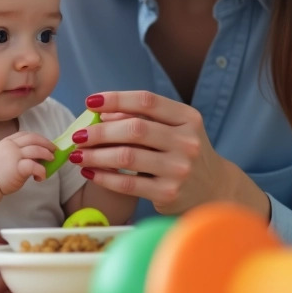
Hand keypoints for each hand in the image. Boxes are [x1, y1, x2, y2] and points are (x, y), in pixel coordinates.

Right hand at [0, 131, 54, 193]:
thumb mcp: (5, 156)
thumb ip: (17, 152)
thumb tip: (37, 156)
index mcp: (8, 141)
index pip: (26, 134)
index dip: (39, 138)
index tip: (46, 143)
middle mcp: (11, 145)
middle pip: (34, 139)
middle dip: (46, 143)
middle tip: (53, 150)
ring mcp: (14, 155)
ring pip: (37, 150)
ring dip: (47, 154)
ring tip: (51, 160)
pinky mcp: (18, 167)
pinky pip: (35, 166)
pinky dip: (42, 171)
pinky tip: (41, 177)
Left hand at [70, 92, 269, 217]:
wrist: (213, 189)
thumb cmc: (182, 153)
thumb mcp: (173, 130)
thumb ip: (142, 118)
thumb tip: (102, 114)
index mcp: (188, 118)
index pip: (147, 101)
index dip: (116, 99)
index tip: (90, 102)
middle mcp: (187, 142)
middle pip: (134, 129)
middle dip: (100, 131)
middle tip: (77, 135)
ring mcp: (179, 169)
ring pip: (127, 157)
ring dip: (96, 155)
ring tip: (77, 155)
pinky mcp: (169, 193)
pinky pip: (127, 184)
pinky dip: (104, 177)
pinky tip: (89, 173)